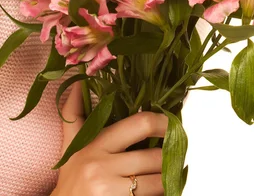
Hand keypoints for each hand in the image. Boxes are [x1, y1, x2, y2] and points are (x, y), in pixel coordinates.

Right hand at [51, 82, 166, 194]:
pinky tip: (154, 192)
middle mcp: (101, 167)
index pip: (140, 124)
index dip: (163, 123)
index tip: (171, 125)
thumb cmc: (70, 180)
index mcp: (95, 144)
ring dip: (166, 179)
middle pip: (155, 156)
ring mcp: (109, 190)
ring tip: (162, 176)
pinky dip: (160, 194)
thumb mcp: (70, 145)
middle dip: (168, 158)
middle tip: (171, 156)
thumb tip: (79, 82)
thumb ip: (74, 113)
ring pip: (159, 181)